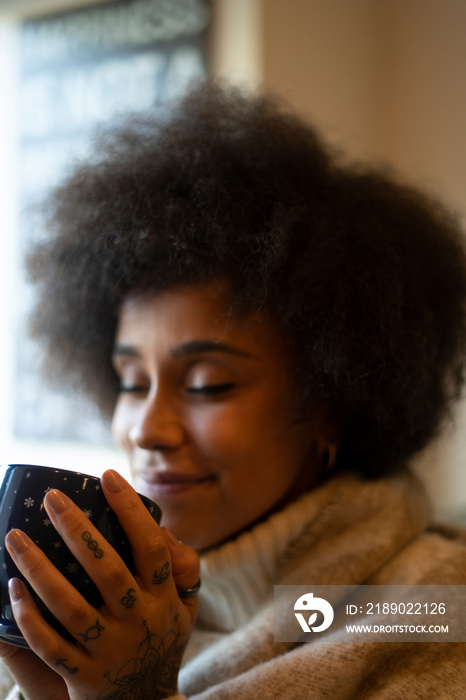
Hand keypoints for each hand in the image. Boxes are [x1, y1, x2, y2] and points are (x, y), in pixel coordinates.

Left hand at [2, 469, 199, 699]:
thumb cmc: (162, 641)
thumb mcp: (184, 607)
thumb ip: (182, 567)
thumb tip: (161, 527)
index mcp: (163, 598)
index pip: (151, 547)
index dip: (131, 510)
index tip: (108, 476)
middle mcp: (137, 621)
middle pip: (107, 570)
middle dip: (77, 530)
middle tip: (51, 498)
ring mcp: (109, 650)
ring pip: (70, 606)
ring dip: (39, 569)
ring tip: (14, 536)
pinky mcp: (83, 678)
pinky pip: (51, 645)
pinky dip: (29, 617)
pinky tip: (12, 587)